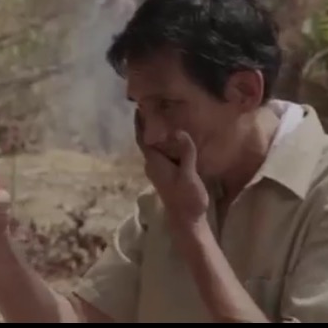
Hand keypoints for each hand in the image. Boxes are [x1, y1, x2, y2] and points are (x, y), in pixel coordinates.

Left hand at [134, 111, 208, 227]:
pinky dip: (167, 144)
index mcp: (155, 163)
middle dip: (150, 124)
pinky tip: (176, 138)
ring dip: (159, 134)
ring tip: (167, 117)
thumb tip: (179, 131)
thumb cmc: (187, 199)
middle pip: (148, 141)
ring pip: (156, 148)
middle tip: (157, 106)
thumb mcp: (189, 175)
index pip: (142, 139)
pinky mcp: (167, 175)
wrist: (188, 221)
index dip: (139, 123)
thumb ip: (185, 153)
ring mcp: (159, 171)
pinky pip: (163, 154)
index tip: (138, 107)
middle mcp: (153, 166)